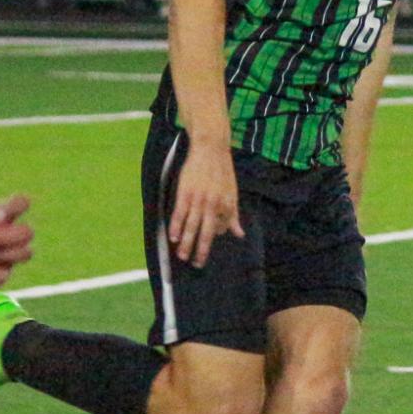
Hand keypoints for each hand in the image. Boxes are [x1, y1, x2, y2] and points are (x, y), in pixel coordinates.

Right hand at [169, 138, 242, 267]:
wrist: (210, 149)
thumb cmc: (222, 172)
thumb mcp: (232, 194)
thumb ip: (233, 216)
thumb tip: (239, 234)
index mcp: (226, 206)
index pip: (219, 229)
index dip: (212, 238)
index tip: (204, 249)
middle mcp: (213, 205)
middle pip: (205, 232)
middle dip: (201, 250)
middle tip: (197, 264)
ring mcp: (198, 199)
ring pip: (191, 226)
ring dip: (186, 243)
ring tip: (182, 256)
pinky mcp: (185, 193)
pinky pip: (180, 213)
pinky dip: (176, 226)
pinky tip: (173, 237)